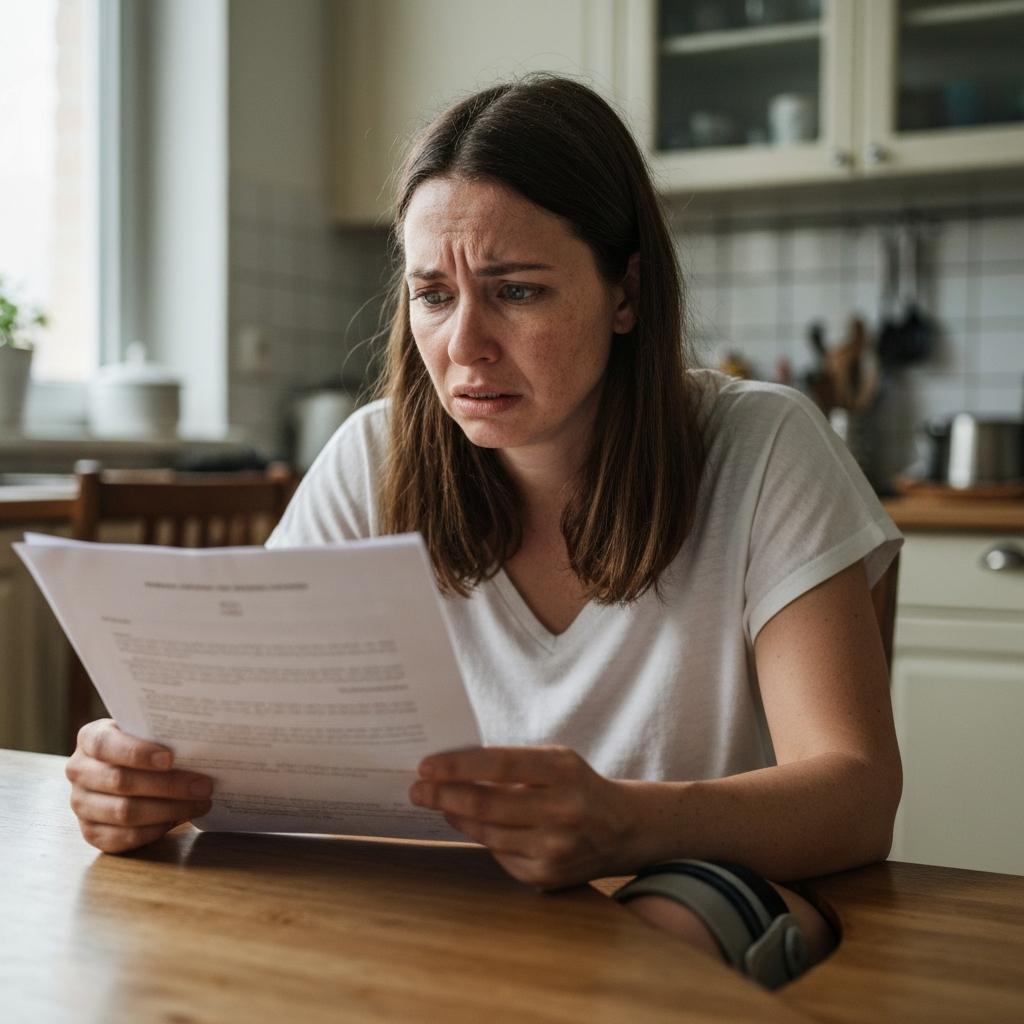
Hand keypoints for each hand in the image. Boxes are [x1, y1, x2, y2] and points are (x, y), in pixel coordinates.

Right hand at [65, 719, 212, 853]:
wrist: (126, 770)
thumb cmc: (145, 747)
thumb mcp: (147, 733)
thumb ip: (162, 734)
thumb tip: (200, 745)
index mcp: (90, 739)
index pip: (106, 744)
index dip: (137, 752)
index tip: (170, 758)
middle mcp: (79, 771)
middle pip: (121, 781)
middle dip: (168, 785)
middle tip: (203, 785)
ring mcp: (81, 804)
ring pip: (125, 812)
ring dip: (169, 809)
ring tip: (201, 802)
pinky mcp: (90, 832)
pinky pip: (124, 837)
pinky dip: (156, 829)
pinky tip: (180, 818)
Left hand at [408, 745, 631, 890]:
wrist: (622, 828)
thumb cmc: (576, 785)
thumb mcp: (554, 761)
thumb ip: (511, 764)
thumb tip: (451, 770)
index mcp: (562, 771)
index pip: (500, 765)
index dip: (458, 766)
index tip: (426, 766)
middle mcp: (562, 810)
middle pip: (487, 805)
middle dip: (443, 796)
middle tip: (417, 790)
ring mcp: (555, 848)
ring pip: (487, 834)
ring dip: (456, 818)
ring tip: (439, 804)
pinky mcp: (547, 876)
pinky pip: (499, 855)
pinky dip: (482, 838)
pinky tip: (472, 826)